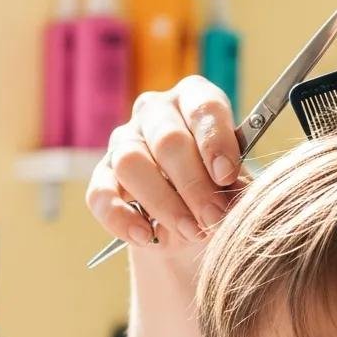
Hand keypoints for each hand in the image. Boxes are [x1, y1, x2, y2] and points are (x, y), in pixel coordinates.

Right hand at [85, 76, 250, 253]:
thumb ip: (236, 185)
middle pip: (167, 140)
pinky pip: (100, 193)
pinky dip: (121, 218)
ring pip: (131, 163)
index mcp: (194, 99)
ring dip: (163, 203)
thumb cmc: (219, 189)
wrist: (191, 223)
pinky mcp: (102, 174)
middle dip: (194, 184)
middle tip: (214, 218)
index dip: (215, 141)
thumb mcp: (235, 183)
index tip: (226, 176)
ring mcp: (124, 140)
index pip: (202, 106)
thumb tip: (233, 198)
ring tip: (190, 232)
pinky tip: (145, 237)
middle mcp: (155, 112)